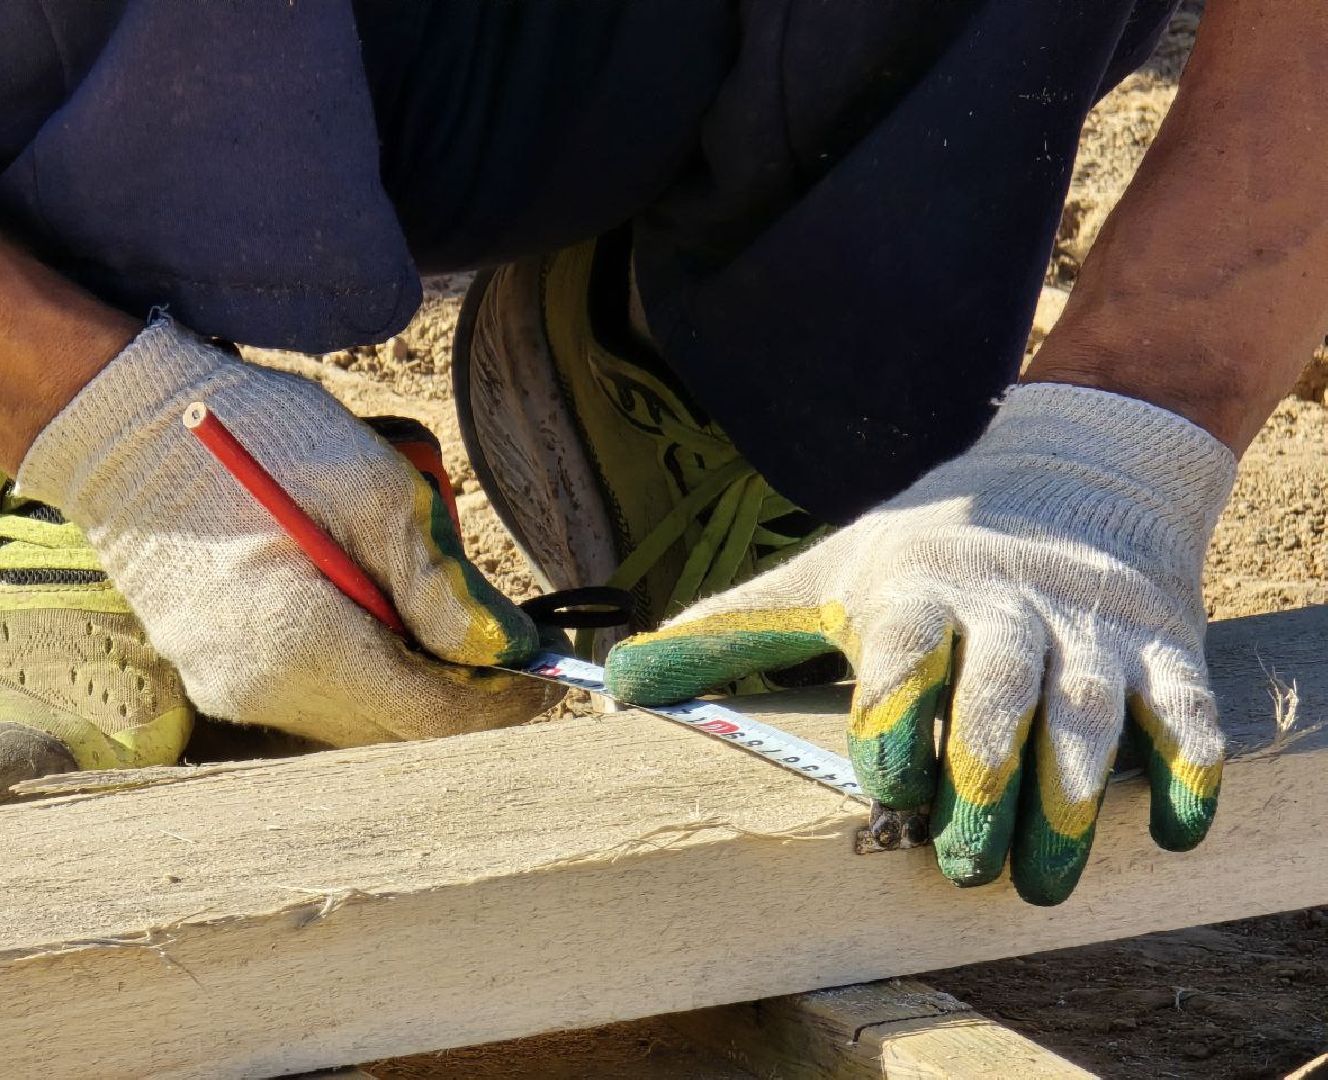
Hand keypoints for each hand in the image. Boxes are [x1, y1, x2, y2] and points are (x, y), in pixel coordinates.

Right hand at [17, 318, 557, 745]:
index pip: (429, 716)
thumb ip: (439, 582)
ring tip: (451, 631)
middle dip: (466, 697)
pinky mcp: (217, 677)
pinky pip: (318, 702)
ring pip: (360, 723)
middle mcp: (262, 690)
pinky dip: (369, 677)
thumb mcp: (372, 489)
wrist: (128, 430)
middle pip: (397, 730)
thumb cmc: (257, 439)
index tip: (549, 675)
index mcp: (299, 645)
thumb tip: (506, 647)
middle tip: (513, 652)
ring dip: (418, 689)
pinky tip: (386, 626)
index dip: (500, 703)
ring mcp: (230, 690)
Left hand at [604, 384, 1236, 904]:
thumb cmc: (923, 552)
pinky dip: (1181, 763)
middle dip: (981, 774)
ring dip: (1071, 790)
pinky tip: (1172, 824)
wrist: (1069, 471)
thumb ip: (731, 632)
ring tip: (1043, 871)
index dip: (898, 710)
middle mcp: (1007, 607)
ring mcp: (1089, 628)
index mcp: (917, 590)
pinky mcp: (1160, 647)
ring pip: (1087, 707)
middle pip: (999, 689)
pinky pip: (1180, 708)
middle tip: (959, 859)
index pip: (906, 648)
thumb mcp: (826, 573)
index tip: (883, 781)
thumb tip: (615, 682)